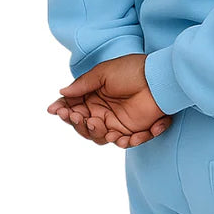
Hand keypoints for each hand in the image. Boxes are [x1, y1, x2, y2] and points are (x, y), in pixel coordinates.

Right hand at [46, 54, 172, 147]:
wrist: (158, 78)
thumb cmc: (131, 70)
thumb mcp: (103, 73)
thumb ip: (82, 84)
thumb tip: (62, 92)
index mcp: (94, 96)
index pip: (74, 107)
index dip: (64, 110)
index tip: (55, 110)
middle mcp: (103, 111)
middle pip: (83, 126)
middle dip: (79, 124)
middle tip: (79, 117)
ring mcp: (118, 122)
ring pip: (100, 138)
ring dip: (98, 134)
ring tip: (102, 126)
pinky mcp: (134, 130)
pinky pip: (126, 142)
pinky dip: (128, 142)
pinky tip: (130, 136)